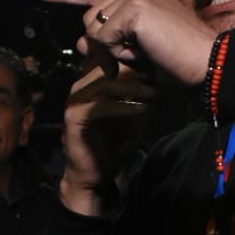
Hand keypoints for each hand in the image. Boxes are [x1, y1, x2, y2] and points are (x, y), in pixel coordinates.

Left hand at [32, 0, 215, 87]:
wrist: (206, 62)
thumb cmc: (177, 60)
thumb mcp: (135, 51)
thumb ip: (106, 42)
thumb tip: (80, 42)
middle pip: (88, 17)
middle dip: (104, 45)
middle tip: (138, 56)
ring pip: (92, 28)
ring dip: (112, 50)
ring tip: (145, 52)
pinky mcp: (134, 7)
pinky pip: (103, 38)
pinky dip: (118, 53)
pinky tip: (144, 51)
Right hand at [57, 57, 156, 215]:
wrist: (95, 174)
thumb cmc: (114, 143)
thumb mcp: (132, 113)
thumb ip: (139, 94)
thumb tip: (159, 74)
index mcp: (91, 82)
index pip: (112, 60)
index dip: (136, 61)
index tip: (159, 69)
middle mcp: (80, 87)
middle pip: (108, 67)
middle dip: (136, 71)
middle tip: (159, 78)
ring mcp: (75, 102)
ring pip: (105, 83)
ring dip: (133, 87)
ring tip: (154, 92)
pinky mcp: (74, 119)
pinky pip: (101, 106)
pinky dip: (124, 106)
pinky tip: (143, 109)